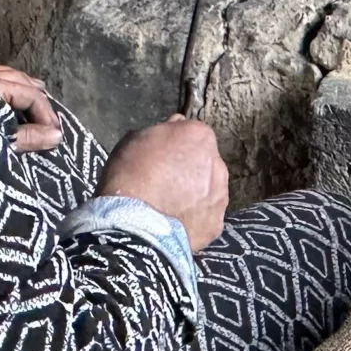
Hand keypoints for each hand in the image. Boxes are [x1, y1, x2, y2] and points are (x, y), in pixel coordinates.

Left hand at [0, 65, 62, 153]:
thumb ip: (27, 137)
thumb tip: (57, 136)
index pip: (30, 95)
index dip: (45, 114)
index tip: (54, 134)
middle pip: (21, 81)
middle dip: (38, 100)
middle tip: (50, 121)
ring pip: (7, 74)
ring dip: (25, 89)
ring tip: (37, 103)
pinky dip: (7, 84)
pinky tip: (10, 92)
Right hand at [99, 116, 228, 251]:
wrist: (136, 225)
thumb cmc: (130, 176)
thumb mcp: (135, 139)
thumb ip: (162, 131)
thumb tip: (175, 126)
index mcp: (199, 136)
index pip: (191, 134)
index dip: (175, 145)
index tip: (160, 156)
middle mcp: (217, 164)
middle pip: (205, 162)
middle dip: (189, 169)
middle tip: (164, 182)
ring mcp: (220, 196)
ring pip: (209, 190)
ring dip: (195, 194)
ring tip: (169, 206)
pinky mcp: (216, 224)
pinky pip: (206, 217)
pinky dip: (194, 219)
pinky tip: (175, 224)